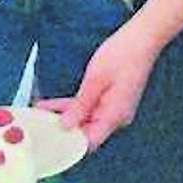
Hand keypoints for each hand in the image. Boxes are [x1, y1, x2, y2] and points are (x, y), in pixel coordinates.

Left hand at [37, 24, 158, 148]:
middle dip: (63, 128)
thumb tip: (66, 126)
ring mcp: (116, 109)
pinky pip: (92, 109)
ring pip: (87, 120)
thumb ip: (80, 106)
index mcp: (114, 116)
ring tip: (41, 113)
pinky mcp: (113, 100)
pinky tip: (55, 105)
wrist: (142, 38)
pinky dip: (75, 107)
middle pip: (87, 132)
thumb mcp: (95, 79)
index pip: (89, 142)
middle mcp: (117, 118)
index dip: (68, 143)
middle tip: (39, 124)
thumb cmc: (122, 55)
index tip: (48, 139)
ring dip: (66, 116)